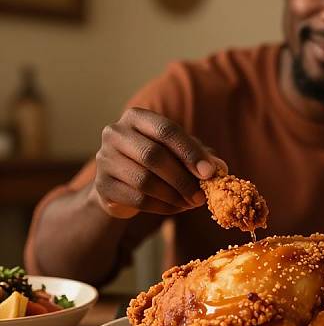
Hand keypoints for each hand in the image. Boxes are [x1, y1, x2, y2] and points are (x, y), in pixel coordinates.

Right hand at [91, 107, 226, 217]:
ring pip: (144, 181)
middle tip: (202, 196)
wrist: (123, 183)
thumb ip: (201, 157)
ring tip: (191, 203)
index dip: (190, 152)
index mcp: (137, 117)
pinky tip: (175, 208)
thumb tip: (220, 169)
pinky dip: (162, 207)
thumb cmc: (158, 161)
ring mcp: (104, 159)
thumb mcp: (180, 153)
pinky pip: (137, 199)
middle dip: (182, 179)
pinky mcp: (102, 186)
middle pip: (153, 156)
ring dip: (174, 196)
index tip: (209, 173)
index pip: (166, 130)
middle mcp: (115, 133)